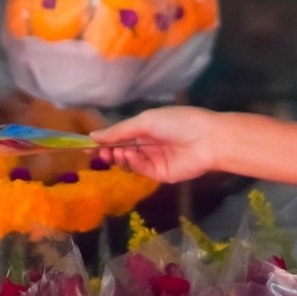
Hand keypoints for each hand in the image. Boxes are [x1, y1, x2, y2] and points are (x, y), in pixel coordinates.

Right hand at [92, 107, 227, 183]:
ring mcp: (154, 160)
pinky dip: (132, 163)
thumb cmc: (178, 122)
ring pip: (129, 162)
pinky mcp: (160, 174)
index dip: (106, 140)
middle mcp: (149, 144)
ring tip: (117, 152)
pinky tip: (128, 156)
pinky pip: (140, 170)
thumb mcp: (145, 121)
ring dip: (120, 157)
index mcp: (147, 127)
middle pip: (123, 150)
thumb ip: (120, 130)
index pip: (121, 135)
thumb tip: (94, 135)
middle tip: (99, 153)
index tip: (88, 144)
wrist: (207, 140)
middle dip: (110, 151)